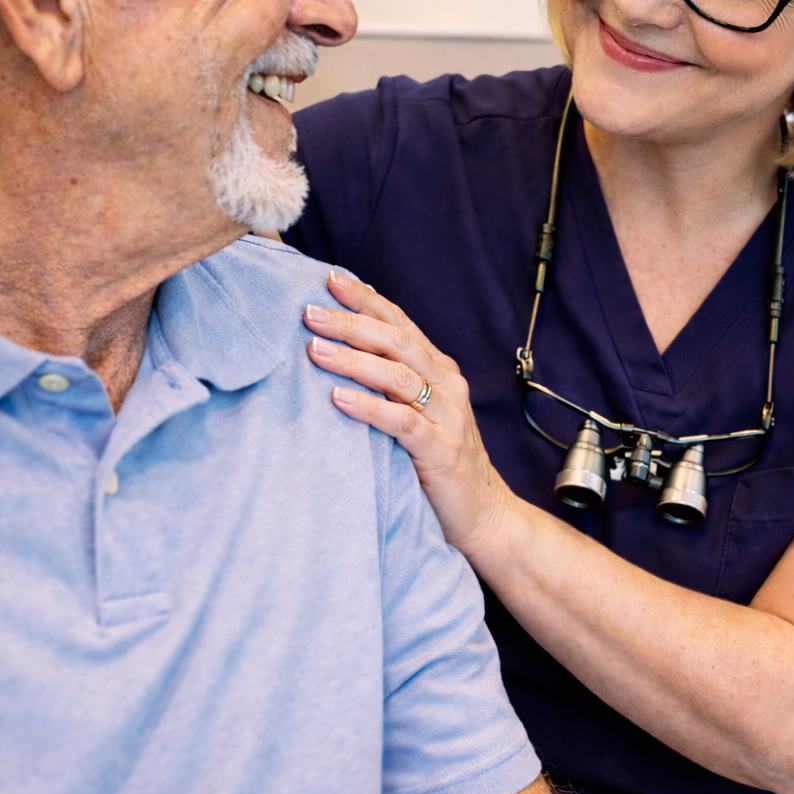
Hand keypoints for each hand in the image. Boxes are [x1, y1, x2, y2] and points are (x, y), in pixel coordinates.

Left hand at [304, 269, 513, 554]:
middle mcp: (447, 384)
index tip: (328, 279)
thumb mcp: (417, 413)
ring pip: (397, 375)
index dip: (365, 299)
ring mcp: (448, 415)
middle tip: (309, 312)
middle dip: (351, 322)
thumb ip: (390, 385)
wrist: (483, 514)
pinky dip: (368, 407)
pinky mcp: (441, 449)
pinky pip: (401, 422)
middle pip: (396, 340)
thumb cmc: (437, 462)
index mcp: (439, 369)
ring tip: (314, 350)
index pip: (399, 322)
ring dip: (353, 360)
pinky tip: (337, 399)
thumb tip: (335, 353)